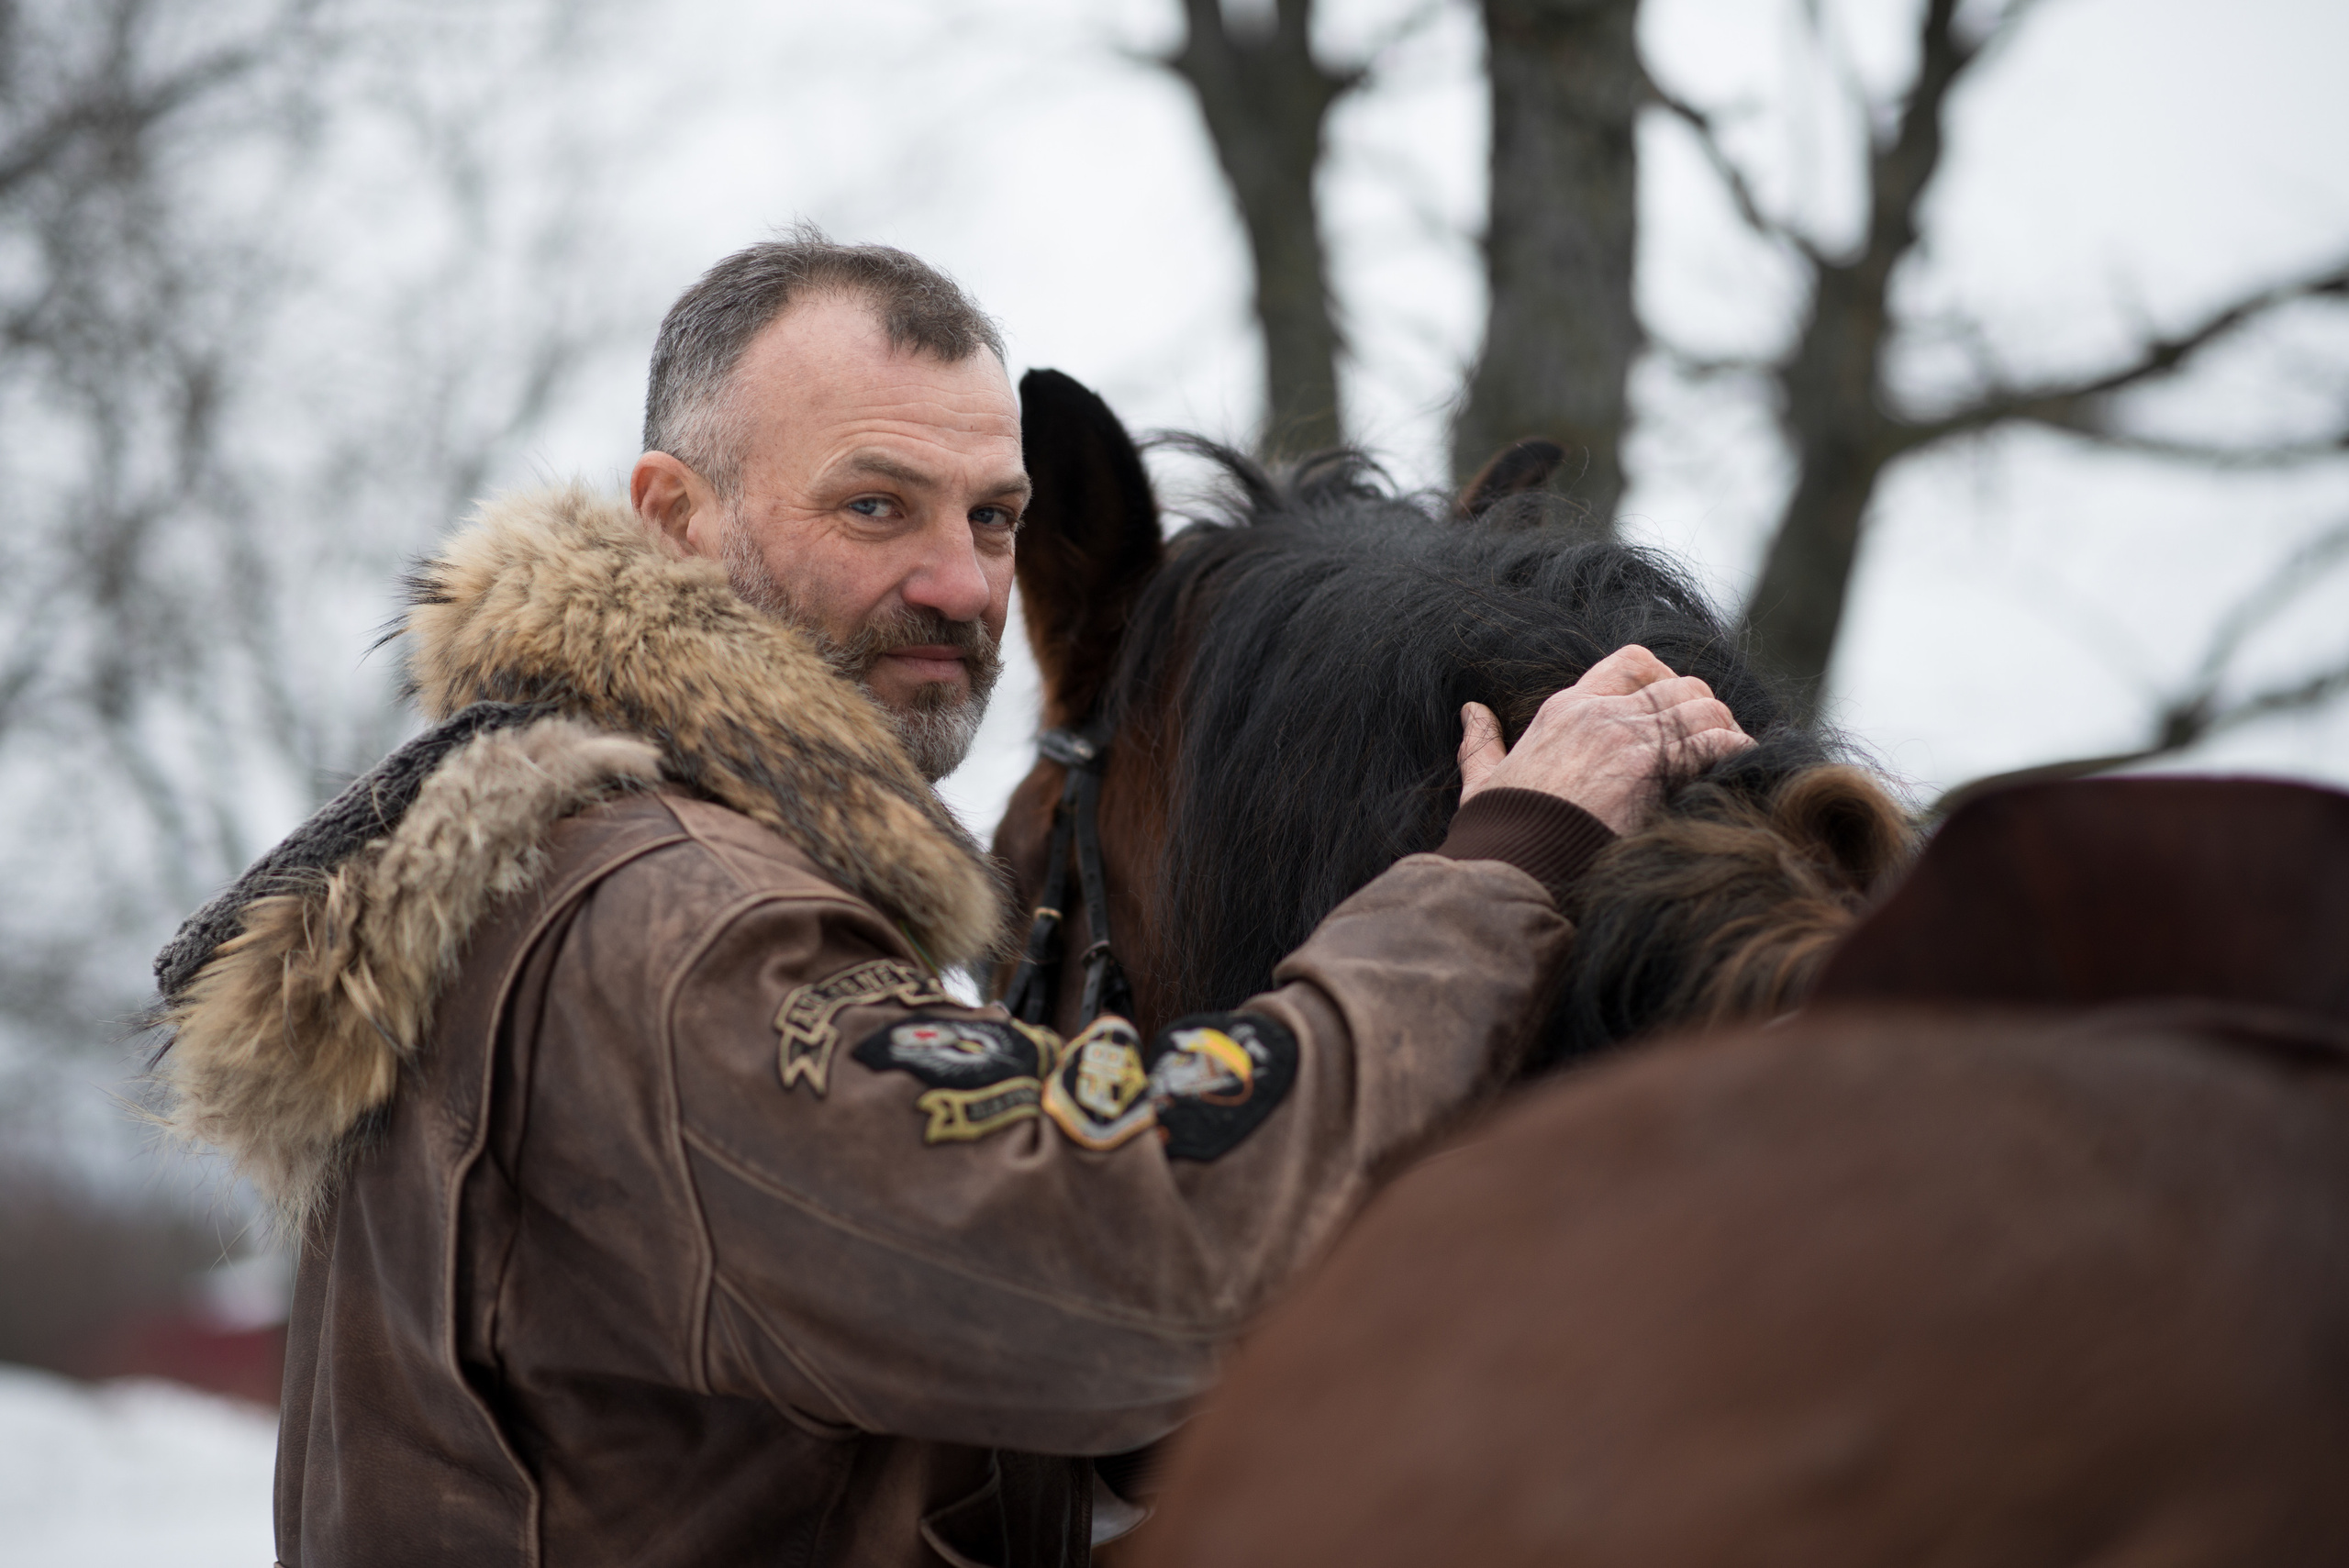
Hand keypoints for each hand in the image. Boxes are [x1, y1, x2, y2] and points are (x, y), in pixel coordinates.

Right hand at [1457, 645, 1753, 834]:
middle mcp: (1602, 713)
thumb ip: (1482, 743)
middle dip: (1702, 710)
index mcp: (1565, 709)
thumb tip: (1472, 712)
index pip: (1631, 663)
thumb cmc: (1497, 832)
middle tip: (1710, 744)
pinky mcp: (1655, 769)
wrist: (1511, 864)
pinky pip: (1720, 742)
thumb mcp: (1482, 780)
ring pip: (1706, 707)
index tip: (1674, 706)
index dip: (1664, 678)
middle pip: (1680, 685)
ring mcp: (1631, 737)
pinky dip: (1737, 752)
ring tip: (1728, 759)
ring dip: (1723, 731)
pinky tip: (1739, 771)